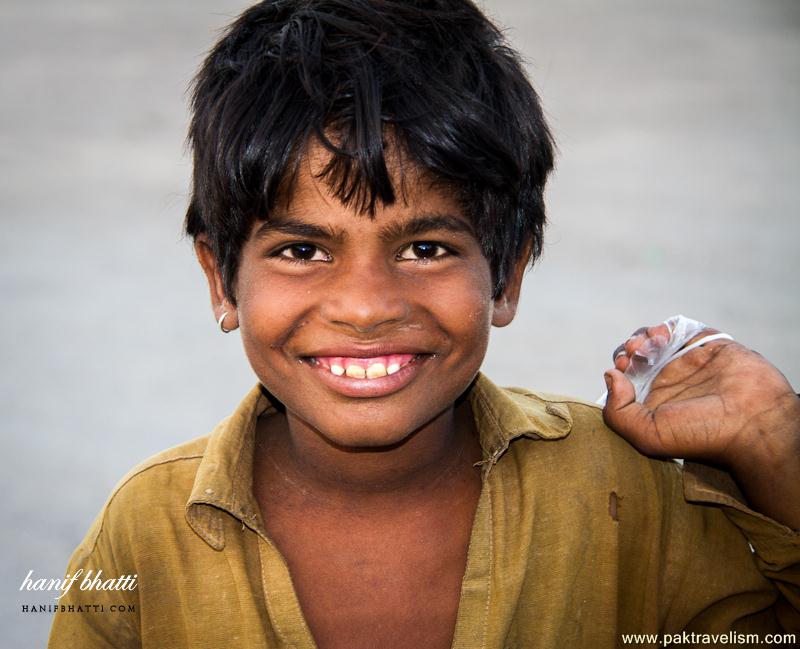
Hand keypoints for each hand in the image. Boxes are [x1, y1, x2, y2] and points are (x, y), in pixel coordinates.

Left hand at [602, 324, 799, 528]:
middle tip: (633, 353)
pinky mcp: (708, 346)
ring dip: (644, 336)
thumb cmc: (703, 435)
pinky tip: (663, 336)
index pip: (626, 379)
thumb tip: (610, 376)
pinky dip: (667, 326)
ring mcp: (689, 363)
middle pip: (638, 355)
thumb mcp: (648, 435)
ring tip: (648, 343)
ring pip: (656, 339)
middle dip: (629, 348)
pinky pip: (682, 329)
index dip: (619, 367)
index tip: (621, 366)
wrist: (754, 421)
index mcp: (654, 402)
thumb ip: (619, 412)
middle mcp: (670, 382)